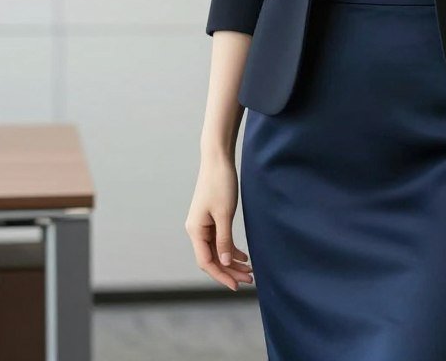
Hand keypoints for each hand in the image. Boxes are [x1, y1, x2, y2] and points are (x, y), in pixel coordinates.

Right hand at [185, 153, 253, 290]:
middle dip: (230, 271)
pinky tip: (244, 256)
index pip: (206, 262)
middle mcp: (197, 230)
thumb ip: (224, 239)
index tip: (236, 285)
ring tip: (250, 271)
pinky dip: (231, 249)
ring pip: (217, 251)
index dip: (221, 276)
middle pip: (212, 259)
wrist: (218, 160)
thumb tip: (226, 262)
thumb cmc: (220, 184)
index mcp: (195, 230)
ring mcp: (203, 225)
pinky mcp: (211, 219)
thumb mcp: (224, 214)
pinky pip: (220, 240)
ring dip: (232, 262)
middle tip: (250, 280)